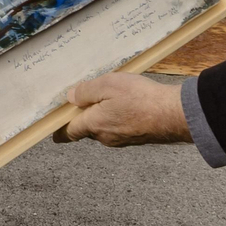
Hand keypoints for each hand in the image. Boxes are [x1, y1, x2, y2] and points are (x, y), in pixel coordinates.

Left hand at [56, 73, 190, 146]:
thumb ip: (86, 92)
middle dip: (83, 114)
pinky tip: (127, 102)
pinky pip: (119, 126)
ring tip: (109, 94)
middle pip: (86, 128)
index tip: (52, 127)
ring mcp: (122, 139)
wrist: (174, 114)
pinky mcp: (136, 137)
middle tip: (84, 95)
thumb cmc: (140, 98)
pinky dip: (117, 116)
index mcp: (94, 125)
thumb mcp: (108, 85)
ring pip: (104, 126)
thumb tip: (70, 97)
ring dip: (102, 113)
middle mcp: (106, 137)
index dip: (59, 129)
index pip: (69, 133)